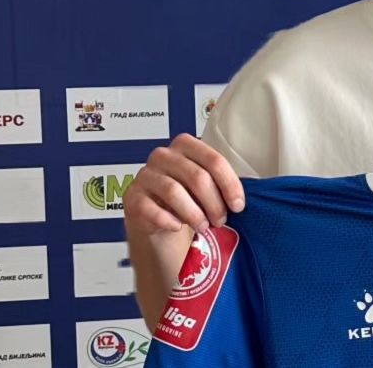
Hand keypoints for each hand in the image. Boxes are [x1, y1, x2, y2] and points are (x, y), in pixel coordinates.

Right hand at [124, 133, 244, 235]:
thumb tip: (239, 200)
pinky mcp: (132, 197)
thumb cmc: (186, 196)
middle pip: (197, 177)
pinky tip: (178, 227)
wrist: (157, 216)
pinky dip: (168, 220)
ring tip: (203, 226)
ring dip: (194, 214)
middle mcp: (163, 155)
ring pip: (174, 192)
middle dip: (214, 203)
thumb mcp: (204, 185)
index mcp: (186, 145)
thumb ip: (219, 184)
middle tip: (221, 220)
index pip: (214, 160)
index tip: (238, 205)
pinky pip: (152, 209)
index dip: (230, 184)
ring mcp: (145, 175)